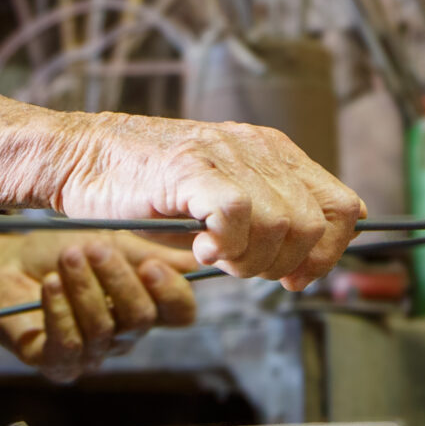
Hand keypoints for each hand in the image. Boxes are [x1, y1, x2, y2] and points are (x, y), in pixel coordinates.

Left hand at [0, 234, 198, 383]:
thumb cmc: (53, 254)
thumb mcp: (105, 242)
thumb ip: (148, 251)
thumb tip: (198, 250)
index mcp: (141, 304)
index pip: (179, 313)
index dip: (172, 293)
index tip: (150, 265)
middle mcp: (122, 336)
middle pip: (142, 319)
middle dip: (117, 279)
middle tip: (91, 249)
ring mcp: (91, 355)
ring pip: (105, 329)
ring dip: (83, 287)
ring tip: (65, 259)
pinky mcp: (58, 365)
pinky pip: (71, 345)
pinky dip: (60, 309)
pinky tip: (49, 285)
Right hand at [56, 117, 364, 290]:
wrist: (82, 158)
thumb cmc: (149, 189)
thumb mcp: (223, 204)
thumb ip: (269, 221)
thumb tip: (312, 258)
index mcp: (274, 152)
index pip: (342, 207)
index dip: (327, 253)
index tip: (295, 278)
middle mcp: (258, 147)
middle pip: (314, 225)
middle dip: (284, 264)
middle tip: (240, 268)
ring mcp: (226, 154)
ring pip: (281, 224)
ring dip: (249, 259)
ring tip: (213, 253)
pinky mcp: (192, 168)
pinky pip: (239, 215)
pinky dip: (226, 245)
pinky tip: (200, 247)